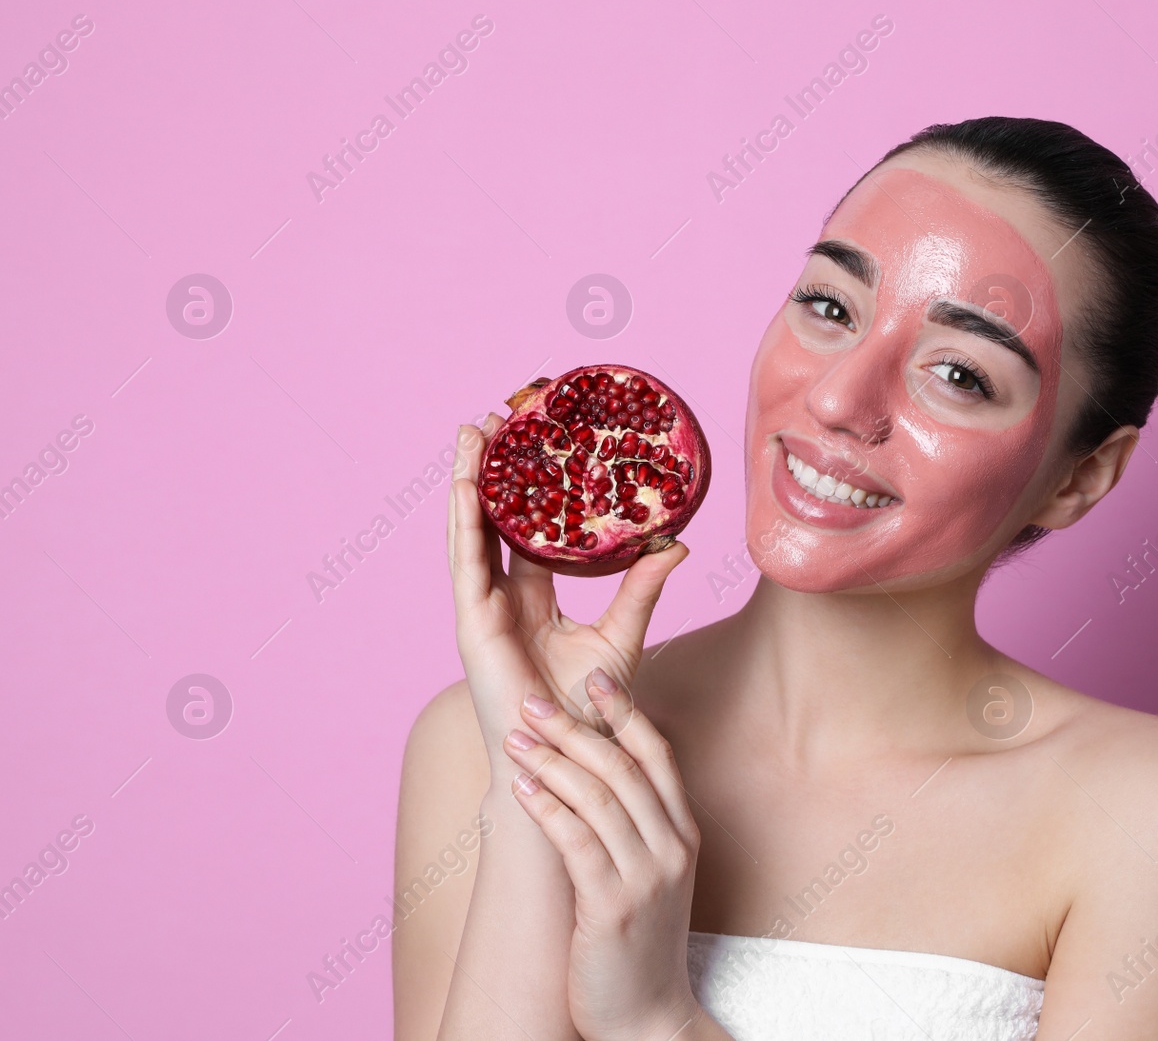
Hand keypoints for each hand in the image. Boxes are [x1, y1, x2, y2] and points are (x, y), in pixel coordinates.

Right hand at [447, 417, 690, 789]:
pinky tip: (463, 487)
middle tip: (495, 416)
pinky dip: (464, 524)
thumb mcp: (622, 635)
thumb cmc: (592, 710)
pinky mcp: (473, 626)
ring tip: (470, 433)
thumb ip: (642, 588)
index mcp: (532, 599)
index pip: (525, 530)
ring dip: (468, 482)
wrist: (572, 758)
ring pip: (472, 533)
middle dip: (489, 470)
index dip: (526, 487)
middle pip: (492, 521)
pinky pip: (467, 565)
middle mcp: (502, 599)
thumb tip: (676, 544)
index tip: (533, 440)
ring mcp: (482, 611)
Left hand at [505, 666, 709, 1040]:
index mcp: (683, 833)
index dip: (625, 712)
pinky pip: (577, 841)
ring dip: (551, 761)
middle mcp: (672, 848)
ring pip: (597, 797)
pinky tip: (521, 789)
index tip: (594, 677)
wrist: (647, 1017)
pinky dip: (547, 808)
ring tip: (514, 739)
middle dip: (574, 727)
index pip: (657, 754)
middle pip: (623, 767)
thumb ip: (635, 825)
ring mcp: (646, 877)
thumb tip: (594, 772)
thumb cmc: (638, 943)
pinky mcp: (612, 907)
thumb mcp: (651, 875)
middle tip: (533, 701)